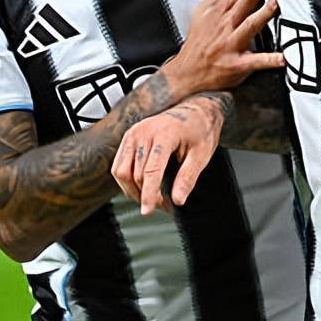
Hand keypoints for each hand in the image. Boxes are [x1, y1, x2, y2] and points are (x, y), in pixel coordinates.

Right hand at [111, 94, 227, 214]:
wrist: (194, 109)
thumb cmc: (200, 129)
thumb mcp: (201, 155)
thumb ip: (188, 178)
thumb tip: (177, 200)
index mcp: (164, 134)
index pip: (150, 171)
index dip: (148, 194)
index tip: (147, 211)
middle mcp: (144, 131)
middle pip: (134, 174)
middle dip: (146, 195)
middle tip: (164, 205)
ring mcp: (133, 132)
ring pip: (121, 171)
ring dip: (132, 190)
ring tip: (151, 197)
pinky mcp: (129, 137)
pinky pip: (119, 164)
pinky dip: (127, 179)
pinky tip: (141, 185)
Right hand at [163, 0, 283, 96]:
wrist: (186, 71)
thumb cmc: (198, 41)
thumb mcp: (205, 10)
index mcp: (221, 11)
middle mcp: (227, 24)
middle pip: (247, 0)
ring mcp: (232, 43)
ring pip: (250, 25)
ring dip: (263, 14)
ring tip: (276, 3)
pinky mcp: (237, 64)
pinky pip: (255, 62)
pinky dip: (269, 60)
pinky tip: (283, 58)